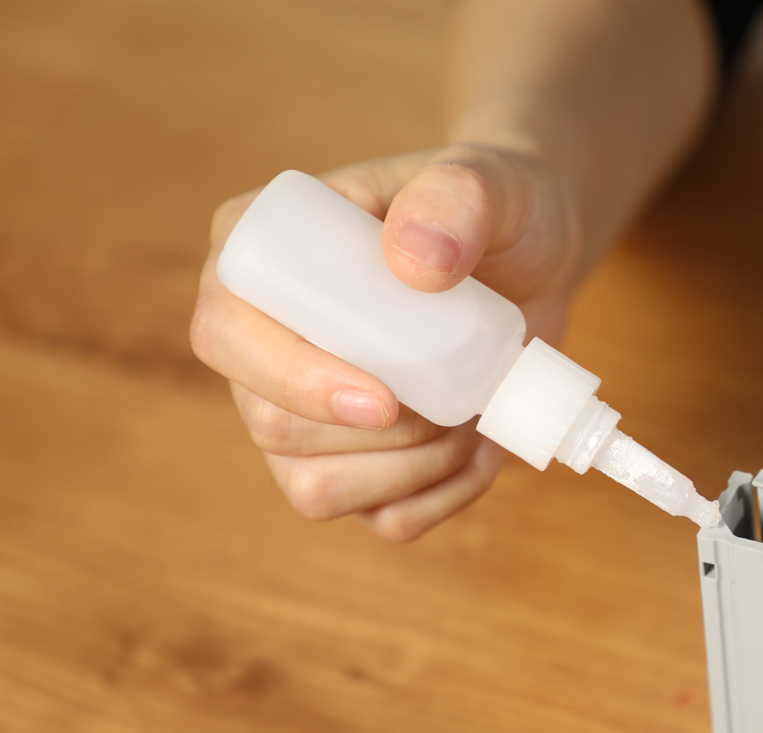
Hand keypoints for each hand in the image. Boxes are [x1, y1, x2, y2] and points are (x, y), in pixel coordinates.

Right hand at [191, 144, 582, 540]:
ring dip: (412, 468)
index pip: (224, 335)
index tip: (384, 398)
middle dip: (379, 434)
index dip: (292, 381)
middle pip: (269, 426)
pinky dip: (443, 495)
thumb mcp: (490, 183)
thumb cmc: (497, 209)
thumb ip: (456, 198)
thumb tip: (413, 262)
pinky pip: (384, 519)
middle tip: (460, 394)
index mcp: (259, 258)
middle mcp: (265, 343)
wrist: (537, 256)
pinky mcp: (362, 463)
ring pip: (316, 490)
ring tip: (473, 412)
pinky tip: (481, 447)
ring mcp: (307, 414)